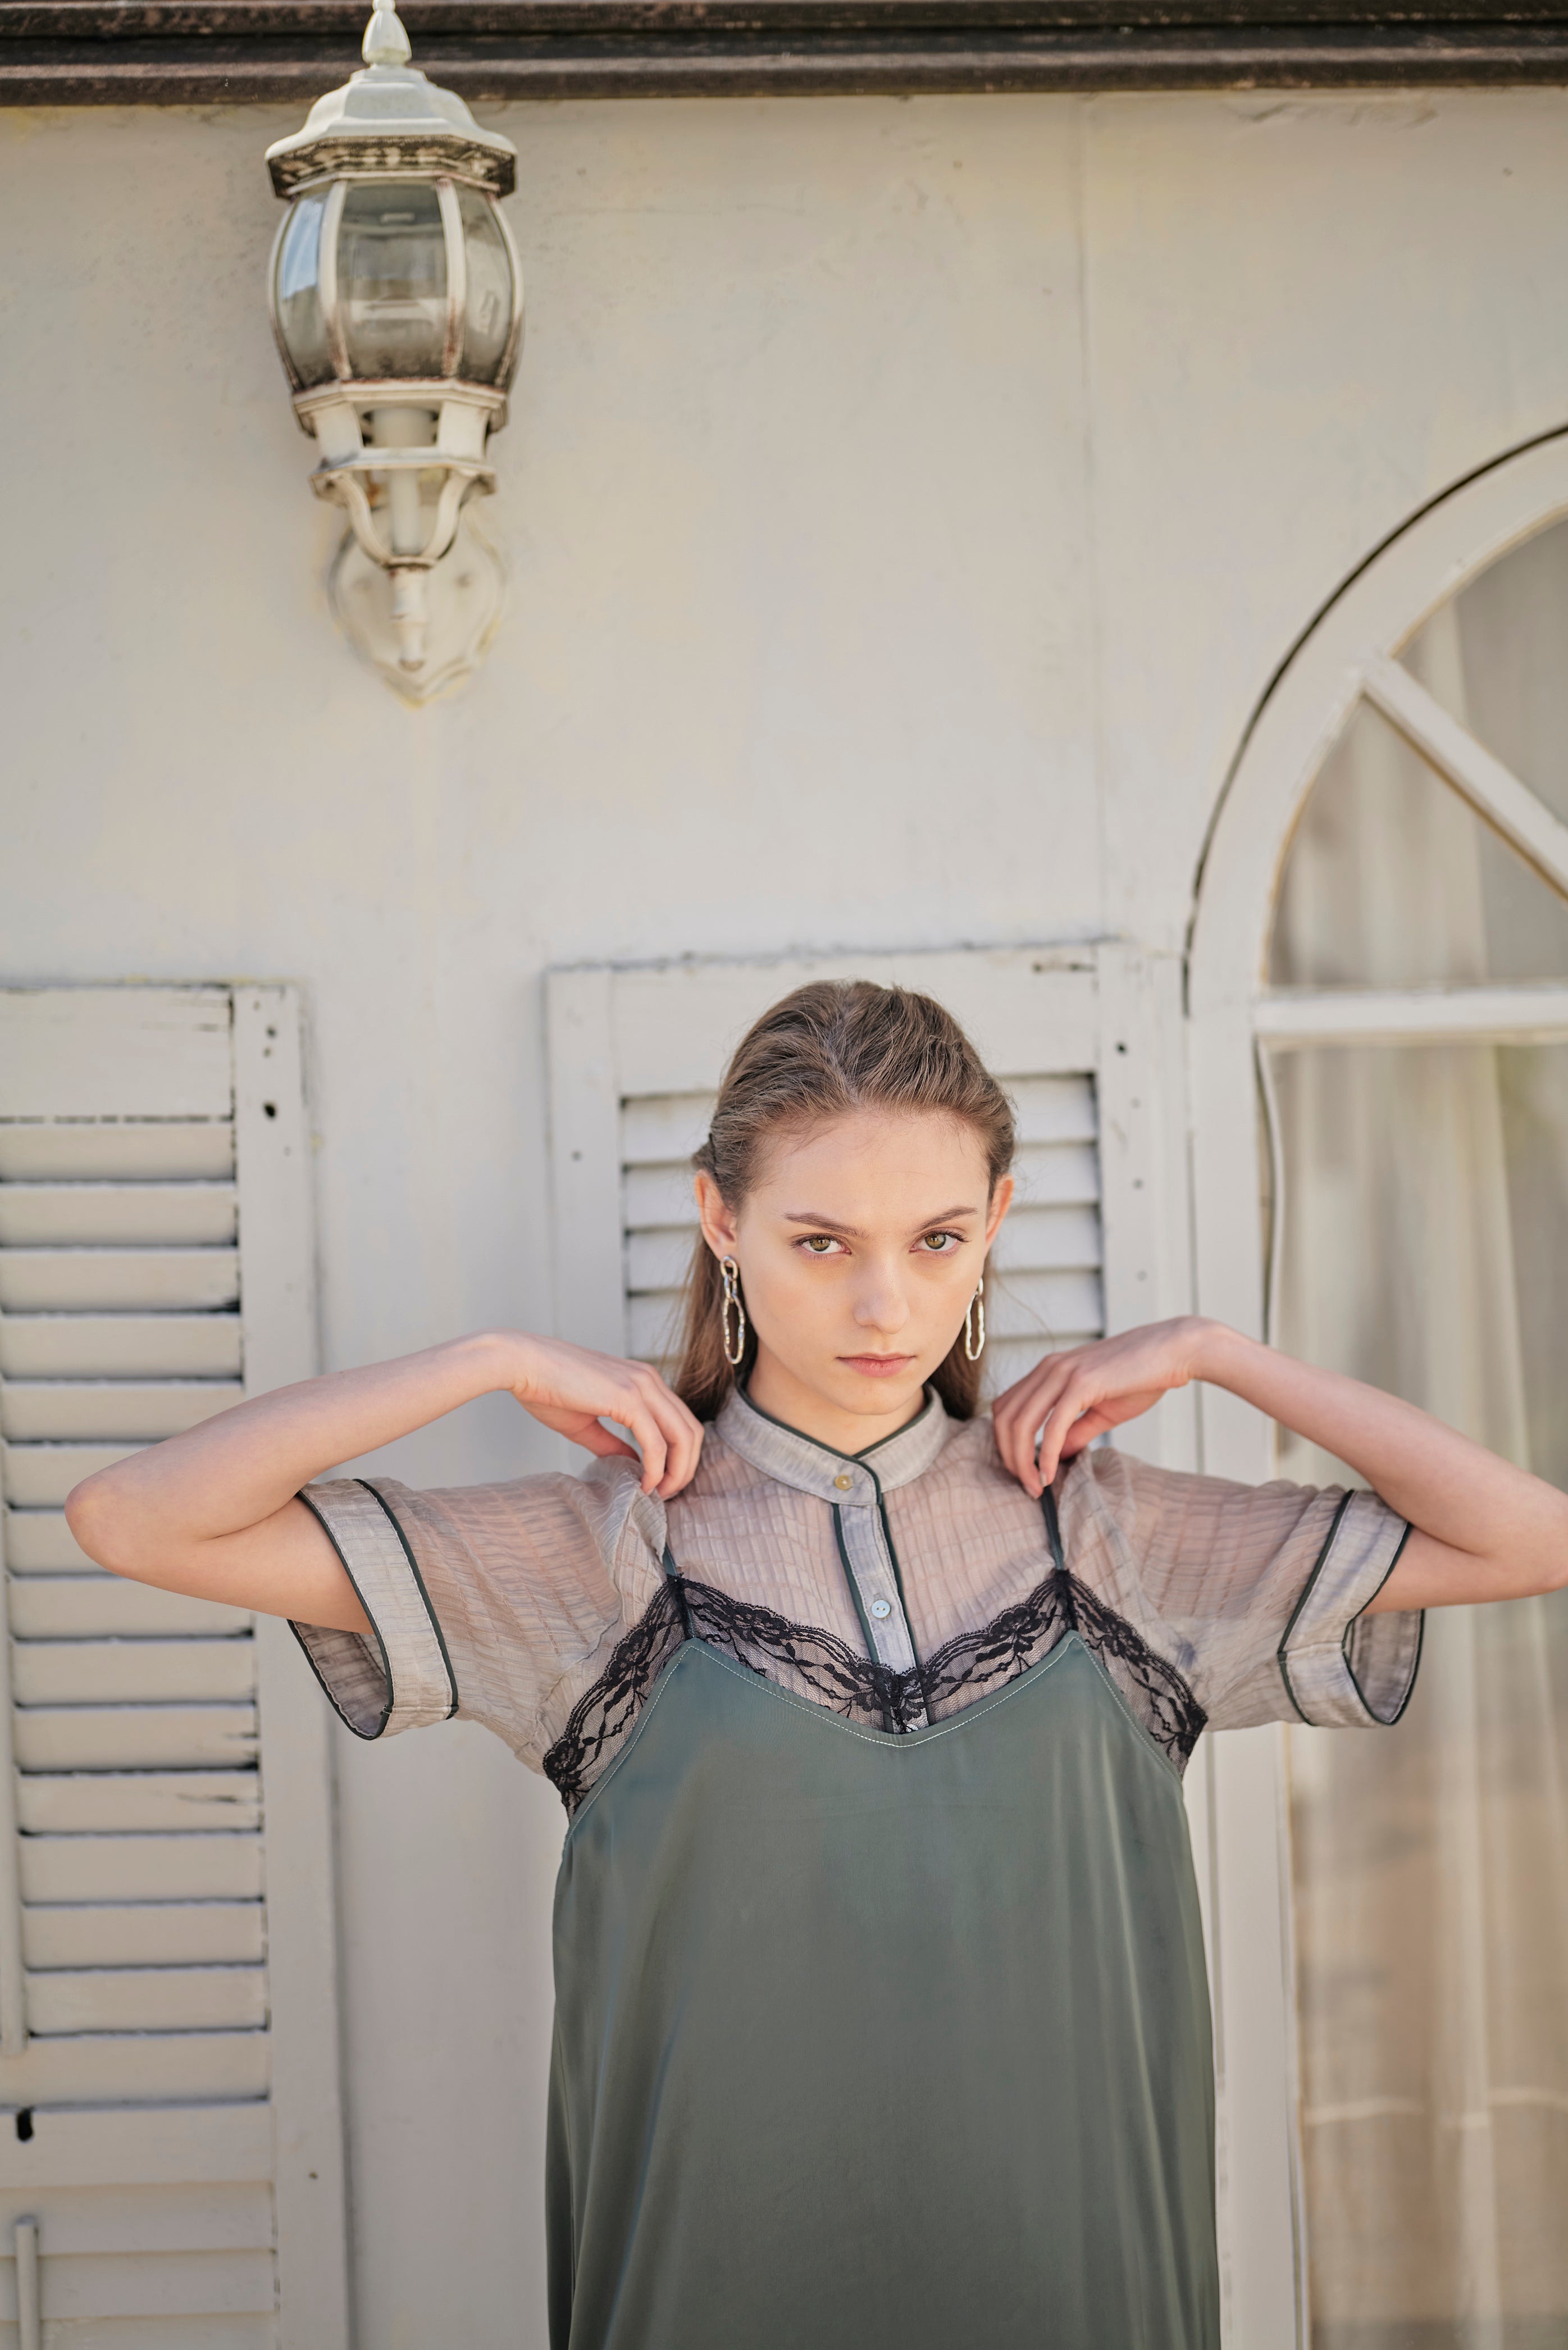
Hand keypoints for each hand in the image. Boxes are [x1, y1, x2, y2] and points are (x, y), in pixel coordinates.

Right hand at [502, 1334, 704, 1499]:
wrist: (522, 1364)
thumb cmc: (547, 1389)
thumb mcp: (586, 1423)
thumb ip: (613, 1443)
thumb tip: (633, 1464)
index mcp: (644, 1381)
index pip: (682, 1422)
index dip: (681, 1457)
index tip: (663, 1483)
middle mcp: (650, 1380)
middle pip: (692, 1431)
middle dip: (686, 1469)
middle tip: (667, 1494)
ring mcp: (642, 1386)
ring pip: (683, 1436)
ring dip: (676, 1472)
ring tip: (658, 1493)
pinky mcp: (627, 1397)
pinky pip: (656, 1442)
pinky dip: (656, 1468)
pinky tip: (644, 1484)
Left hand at [991, 1318, 1211, 1496]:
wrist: (1175, 1352)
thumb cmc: (1142, 1378)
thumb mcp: (1102, 1410)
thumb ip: (1075, 1431)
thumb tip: (1055, 1456)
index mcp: (1049, 1370)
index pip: (1006, 1407)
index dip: (1004, 1442)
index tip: (1021, 1470)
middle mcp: (1048, 1368)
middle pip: (1005, 1417)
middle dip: (1008, 1457)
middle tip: (1026, 1486)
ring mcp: (1062, 1372)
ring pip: (1021, 1422)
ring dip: (1022, 1461)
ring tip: (1035, 1487)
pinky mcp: (1082, 1383)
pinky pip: (1052, 1426)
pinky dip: (1045, 1455)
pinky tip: (1049, 1476)